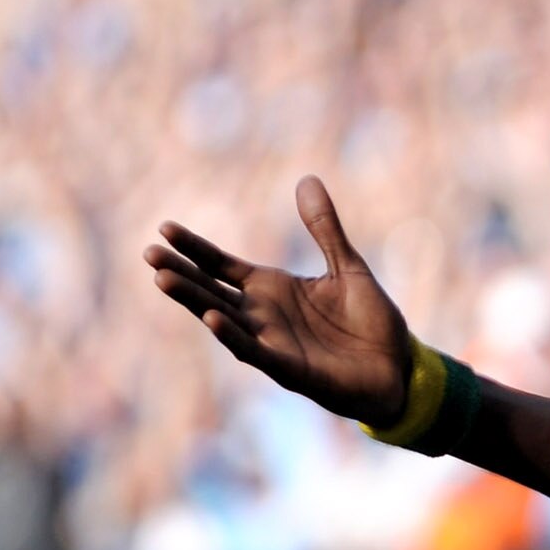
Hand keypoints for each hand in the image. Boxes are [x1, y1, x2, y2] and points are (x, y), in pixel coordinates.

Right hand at [142, 176, 413, 425]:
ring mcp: (272, 343)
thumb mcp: (348, 266)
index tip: (164, 227)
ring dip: (195, 301)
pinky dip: (234, 336)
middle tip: (148, 253)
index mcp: (270, 289)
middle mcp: (262, 315)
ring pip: (223, 319)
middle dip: (180, 273)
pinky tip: (212, 318)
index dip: (194, 248)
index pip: (221, 265)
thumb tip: (307, 180)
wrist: (400, 367)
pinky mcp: (290, 369)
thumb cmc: (370, 321)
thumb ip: (324, 228)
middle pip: (210, 290)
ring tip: (163, 280)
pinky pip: (256, 352)